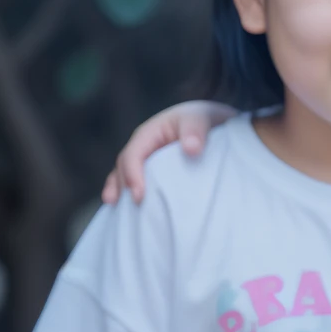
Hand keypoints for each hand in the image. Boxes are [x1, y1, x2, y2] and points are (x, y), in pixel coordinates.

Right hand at [101, 100, 234, 205]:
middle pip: (125, 167)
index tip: (139, 195)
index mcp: (149, 133)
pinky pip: (136, 184)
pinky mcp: (152, 174)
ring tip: (117, 210)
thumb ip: (195, 130)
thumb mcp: (201, 119)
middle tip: (135, 206)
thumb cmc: (204, 121)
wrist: (214, 125)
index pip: (134, 154)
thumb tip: (191, 149)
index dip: (133, 174)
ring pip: (124, 176)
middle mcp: (142, 148)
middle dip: (125, 186)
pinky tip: (125, 212)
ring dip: (120, 193)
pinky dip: (128, 196)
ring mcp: (145, 161)